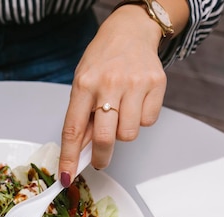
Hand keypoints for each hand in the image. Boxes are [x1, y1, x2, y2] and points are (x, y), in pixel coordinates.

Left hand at [58, 5, 165, 185]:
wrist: (130, 31)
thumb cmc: (102, 61)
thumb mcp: (82, 84)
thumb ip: (82, 117)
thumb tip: (81, 152)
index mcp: (84, 84)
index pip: (73, 129)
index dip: (69, 158)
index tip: (66, 177)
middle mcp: (109, 84)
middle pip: (105, 138)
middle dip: (101, 157)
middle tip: (100, 160)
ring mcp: (135, 84)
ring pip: (129, 134)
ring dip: (123, 133)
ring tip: (120, 114)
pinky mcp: (156, 84)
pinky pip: (148, 122)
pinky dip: (140, 119)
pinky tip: (135, 102)